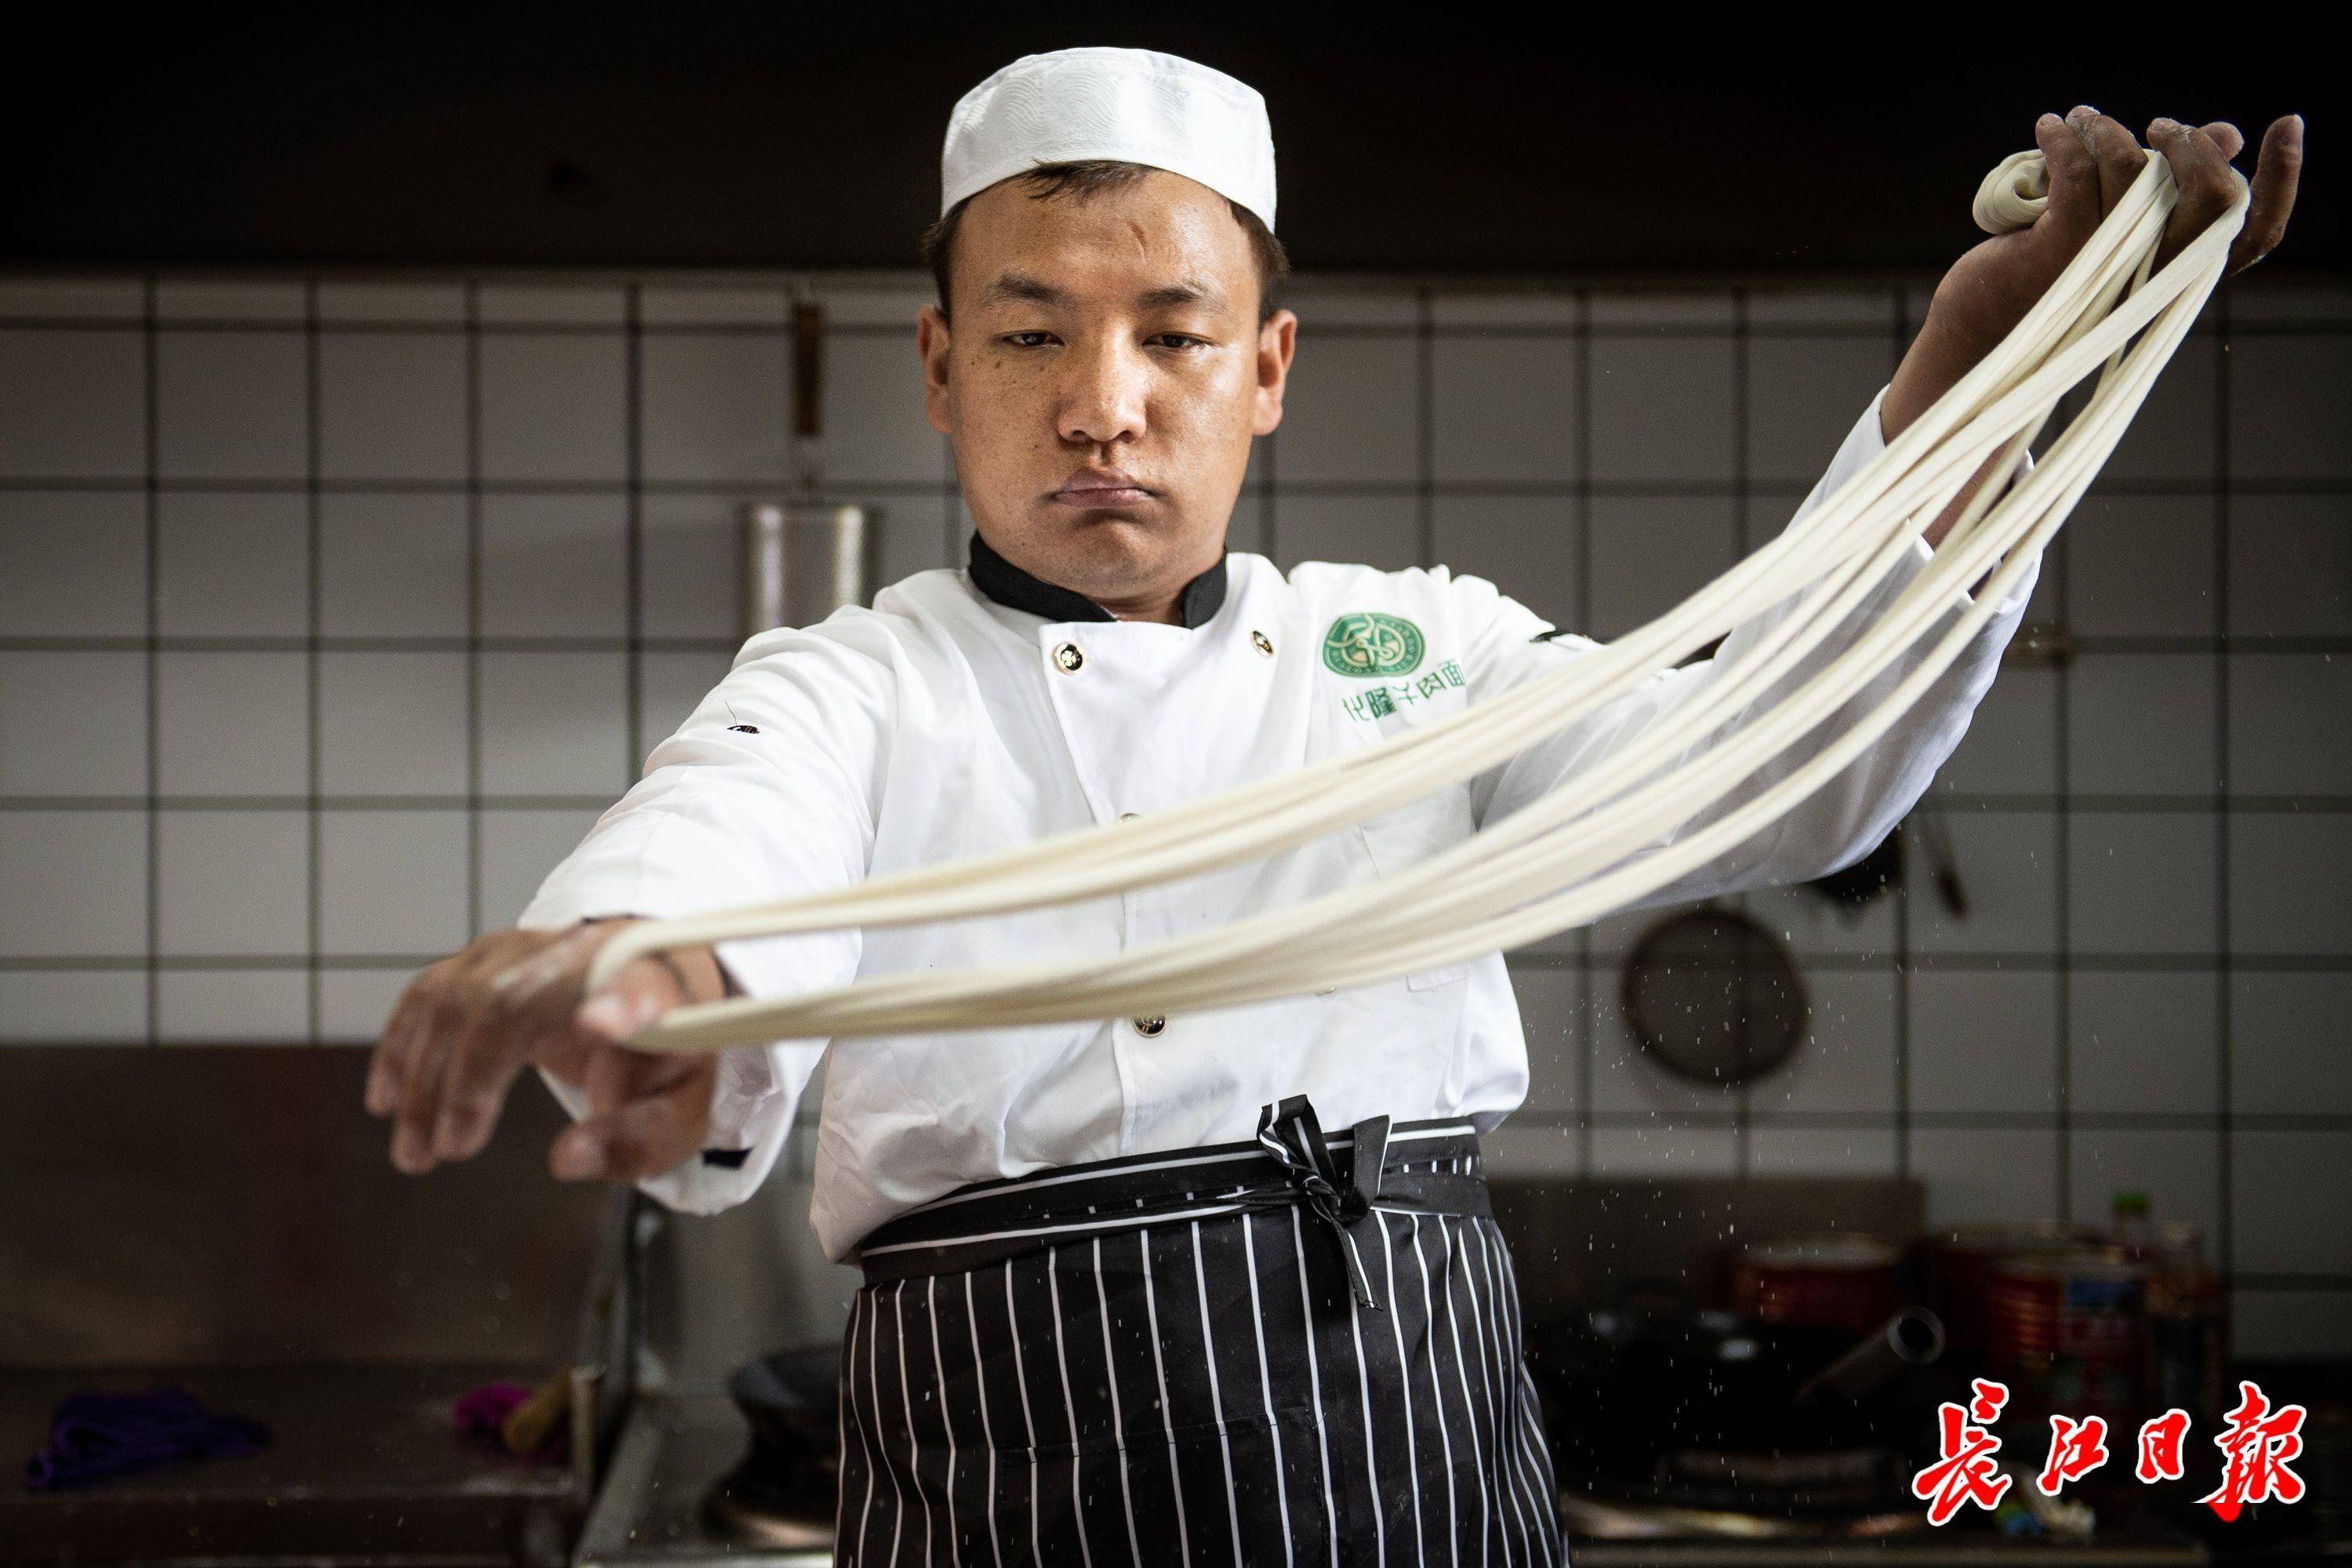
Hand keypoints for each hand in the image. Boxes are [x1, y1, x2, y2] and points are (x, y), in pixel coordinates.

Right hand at [364, 920, 725, 1183]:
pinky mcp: (487, 956)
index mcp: (653, 982)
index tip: (601, 1022)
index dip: (625, 1000)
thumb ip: (640, 1138)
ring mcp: (528, 946)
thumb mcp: (681, 1107)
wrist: (653, 986)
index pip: (645, 983)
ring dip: (422, 1079)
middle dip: (465, 1079)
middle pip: (508, 1000)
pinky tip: (386, 1101)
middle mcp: (586, 949)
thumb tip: (566, 1161)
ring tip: (415, 1154)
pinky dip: (401, 1045)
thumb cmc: (667, 1051)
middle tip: (445, 1153)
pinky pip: (430, 994)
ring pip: (454, 999)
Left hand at [1888, 106, 2303, 439]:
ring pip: (2133, 170)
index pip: (2255, 236)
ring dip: (2110, 128)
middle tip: (2156, 125)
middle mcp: (2153, 282)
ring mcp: (2107, 270)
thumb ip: (2169, 192)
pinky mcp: (2056, 254)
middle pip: (2211, 196)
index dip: (2282, 181)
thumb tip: (2225, 136)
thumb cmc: (2050, 291)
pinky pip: (2076, 172)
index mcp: (2177, 281)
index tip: (2285, 125)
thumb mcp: (2116, 241)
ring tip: (2082, 118)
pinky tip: (2051, 127)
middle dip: (2189, 144)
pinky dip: (2065, 139)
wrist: (1978, 347)